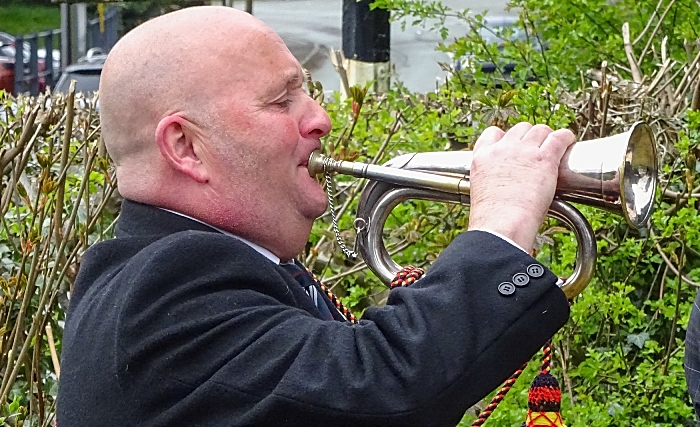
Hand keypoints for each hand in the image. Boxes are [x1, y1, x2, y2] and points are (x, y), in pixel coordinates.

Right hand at [467, 122, 575, 251]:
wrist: (501, 225)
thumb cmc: (493, 220)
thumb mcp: (482, 194)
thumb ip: (492, 183)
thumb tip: (503, 191)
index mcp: (482, 158)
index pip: (493, 133)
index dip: (506, 137)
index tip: (514, 146)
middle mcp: (502, 150)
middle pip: (520, 129)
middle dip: (530, 137)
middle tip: (538, 150)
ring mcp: (523, 152)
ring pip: (540, 130)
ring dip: (548, 136)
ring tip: (556, 146)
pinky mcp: (544, 158)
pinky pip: (559, 137)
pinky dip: (566, 138)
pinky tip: (569, 142)